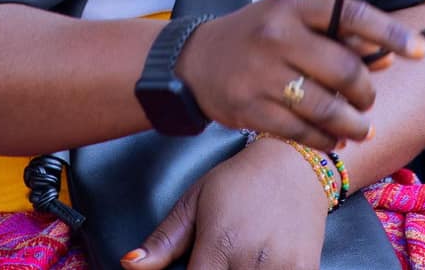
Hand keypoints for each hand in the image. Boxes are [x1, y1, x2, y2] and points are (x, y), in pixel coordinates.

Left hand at [126, 137, 330, 269]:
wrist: (296, 165)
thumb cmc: (238, 182)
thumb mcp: (195, 202)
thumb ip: (164, 240)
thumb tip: (128, 264)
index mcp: (220, 243)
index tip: (194, 268)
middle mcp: (251, 260)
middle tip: (217, 260)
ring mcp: (282, 268)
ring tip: (236, 260)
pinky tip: (258, 263)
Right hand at [175, 0, 423, 149]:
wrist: (195, 61)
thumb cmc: (257, 36)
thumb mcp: (293, 20)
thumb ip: (338, 35)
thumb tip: (388, 56)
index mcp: (293, 6)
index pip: (352, 15)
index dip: (391, 33)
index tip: (420, 50)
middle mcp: (278, 36)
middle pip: (344, 69)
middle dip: (367, 92)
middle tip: (368, 101)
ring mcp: (262, 75)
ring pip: (327, 107)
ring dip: (354, 124)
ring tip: (361, 128)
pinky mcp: (251, 108)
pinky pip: (303, 131)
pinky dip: (326, 140)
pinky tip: (334, 140)